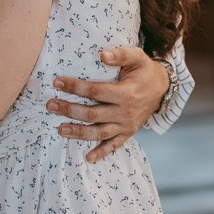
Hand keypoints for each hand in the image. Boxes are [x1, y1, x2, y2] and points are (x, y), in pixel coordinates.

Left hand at [46, 47, 168, 162]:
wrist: (163, 88)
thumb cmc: (145, 70)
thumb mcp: (137, 57)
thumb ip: (120, 54)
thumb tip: (101, 55)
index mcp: (126, 93)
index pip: (95, 91)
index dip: (75, 87)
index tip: (57, 82)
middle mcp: (125, 112)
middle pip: (92, 114)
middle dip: (69, 110)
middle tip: (50, 106)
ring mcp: (127, 126)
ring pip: (99, 132)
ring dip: (78, 132)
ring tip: (60, 130)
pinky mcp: (128, 133)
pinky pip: (114, 145)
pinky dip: (101, 153)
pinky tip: (88, 158)